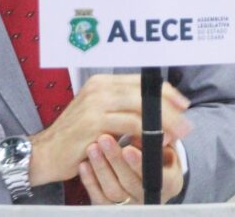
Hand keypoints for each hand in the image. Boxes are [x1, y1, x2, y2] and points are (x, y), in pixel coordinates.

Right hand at [27, 74, 191, 185]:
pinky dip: (148, 133)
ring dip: (164, 122)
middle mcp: (99, 88)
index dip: (166, 92)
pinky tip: (157, 142)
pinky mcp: (94, 122)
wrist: (47, 152)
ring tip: (178, 134)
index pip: (141, 82)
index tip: (183, 104)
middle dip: (170, 107)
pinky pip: (131, 125)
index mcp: (102, 82)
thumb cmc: (76, 136)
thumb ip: (124, 110)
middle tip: (186, 122)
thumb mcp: (100, 115)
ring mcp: (96, 104)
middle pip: (144, 92)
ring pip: (141, 108)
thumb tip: (156, 114)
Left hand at [78, 134, 183, 204]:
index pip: (157, 177)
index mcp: (170, 182)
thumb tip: (155, 134)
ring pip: (114, 191)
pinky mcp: (111, 207)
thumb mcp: (165, 146)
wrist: (147, 174)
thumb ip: (161, 139)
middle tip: (104, 139)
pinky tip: (84, 164)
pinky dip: (90, 181)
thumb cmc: (158, 155)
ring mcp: (130, 204)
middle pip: (131, 183)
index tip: (128, 148)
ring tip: (92, 147)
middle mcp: (149, 197)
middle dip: (116, 160)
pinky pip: (99, 198)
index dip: (141, 164)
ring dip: (101, 168)